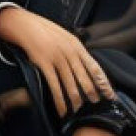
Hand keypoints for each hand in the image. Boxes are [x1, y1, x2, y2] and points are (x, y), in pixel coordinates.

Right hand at [0, 5, 114, 116]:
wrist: (25, 25)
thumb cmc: (44, 31)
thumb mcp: (65, 37)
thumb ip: (75, 51)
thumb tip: (85, 67)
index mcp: (77, 46)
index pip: (95, 68)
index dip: (103, 83)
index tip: (110, 95)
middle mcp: (69, 52)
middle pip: (84, 79)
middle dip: (91, 94)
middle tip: (95, 104)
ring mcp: (57, 59)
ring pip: (70, 85)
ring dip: (75, 100)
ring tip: (77, 110)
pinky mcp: (44, 64)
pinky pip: (54, 86)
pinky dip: (59, 101)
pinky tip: (62, 109)